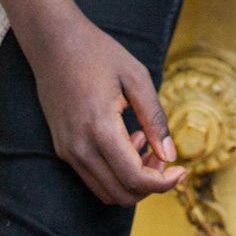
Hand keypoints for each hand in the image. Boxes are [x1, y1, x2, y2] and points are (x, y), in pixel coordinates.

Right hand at [28, 11, 185, 205]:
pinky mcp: (62, 148)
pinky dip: (114, 173)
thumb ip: (154, 117)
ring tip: (144, 143)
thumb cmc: (97, 52)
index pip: (135, 178)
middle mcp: (79, 147)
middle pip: (121, 194)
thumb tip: (170, 155)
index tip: (182, 171)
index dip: (163, 183)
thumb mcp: (135, 76)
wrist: (53, 41)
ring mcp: (67, 150)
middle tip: (164, 155)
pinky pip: (93, 179)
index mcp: (100, 128)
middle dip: (150, 184)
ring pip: (106, 192)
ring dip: (132, 180)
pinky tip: (126, 141)